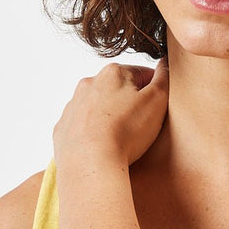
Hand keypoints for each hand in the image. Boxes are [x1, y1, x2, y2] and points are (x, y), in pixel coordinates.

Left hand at [53, 59, 168, 168]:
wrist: (90, 163)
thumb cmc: (125, 132)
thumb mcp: (157, 101)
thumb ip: (164, 79)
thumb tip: (165, 64)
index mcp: (113, 73)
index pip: (143, 74)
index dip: (156, 91)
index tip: (158, 109)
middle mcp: (89, 84)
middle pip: (119, 89)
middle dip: (131, 103)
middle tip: (142, 125)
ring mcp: (73, 106)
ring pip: (99, 107)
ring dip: (112, 116)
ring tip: (123, 139)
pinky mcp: (64, 128)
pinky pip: (83, 125)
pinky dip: (94, 132)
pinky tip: (103, 146)